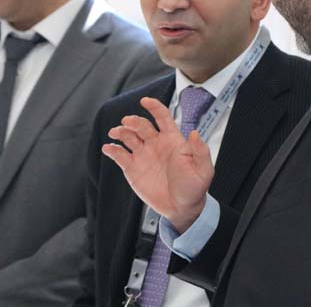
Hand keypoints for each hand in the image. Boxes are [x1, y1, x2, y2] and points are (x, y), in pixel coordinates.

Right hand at [102, 97, 212, 232]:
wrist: (181, 208)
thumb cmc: (194, 188)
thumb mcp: (203, 170)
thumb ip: (200, 151)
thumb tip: (195, 133)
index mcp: (172, 139)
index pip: (162, 117)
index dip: (154, 107)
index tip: (145, 101)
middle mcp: (155, 143)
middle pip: (141, 125)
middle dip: (133, 121)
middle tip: (126, 122)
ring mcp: (143, 154)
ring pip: (128, 136)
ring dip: (120, 131)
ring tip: (115, 133)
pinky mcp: (132, 168)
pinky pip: (119, 155)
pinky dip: (111, 149)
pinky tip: (107, 148)